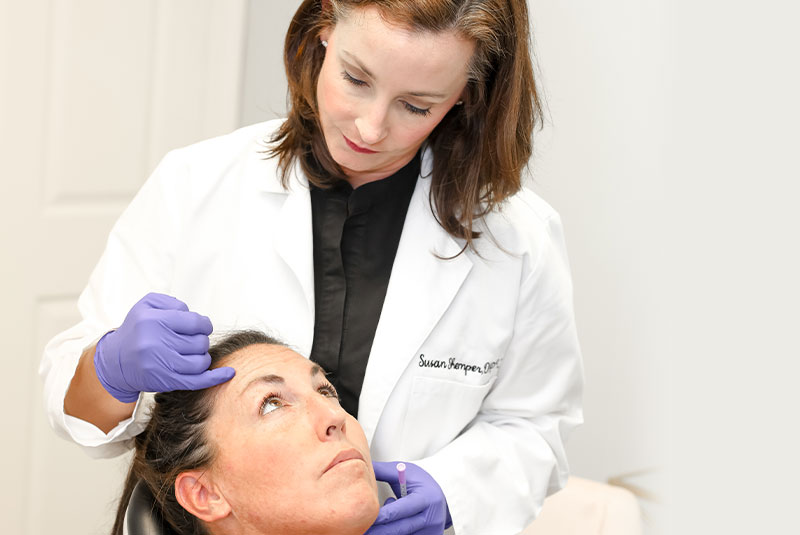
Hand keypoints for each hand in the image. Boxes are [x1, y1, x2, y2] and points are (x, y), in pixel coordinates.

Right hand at [94, 293, 233, 401]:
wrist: (115, 362)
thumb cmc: (136, 331)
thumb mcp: (146, 306)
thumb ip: (171, 302)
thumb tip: (192, 314)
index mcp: (152, 321)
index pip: (194, 323)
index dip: (204, 324)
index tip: (202, 327)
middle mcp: (155, 343)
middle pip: (199, 342)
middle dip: (201, 341)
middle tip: (192, 341)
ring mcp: (161, 364)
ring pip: (200, 361)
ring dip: (202, 356)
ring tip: (193, 354)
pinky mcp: (165, 381)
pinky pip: (197, 381)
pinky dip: (216, 377)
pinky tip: (229, 373)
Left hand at [366, 461, 450, 534]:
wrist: (444, 494)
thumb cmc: (422, 483)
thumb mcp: (406, 472)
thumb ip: (383, 471)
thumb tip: (362, 466)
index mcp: (426, 498)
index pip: (400, 510)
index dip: (382, 516)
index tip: (365, 517)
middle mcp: (431, 517)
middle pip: (400, 528)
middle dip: (379, 531)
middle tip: (362, 531)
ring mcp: (431, 531)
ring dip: (386, 533)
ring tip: (372, 529)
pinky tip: (387, 529)